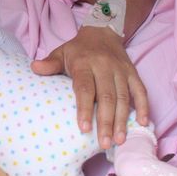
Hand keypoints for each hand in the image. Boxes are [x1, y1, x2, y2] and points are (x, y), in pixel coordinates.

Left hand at [31, 26, 148, 149]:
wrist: (102, 32)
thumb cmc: (78, 49)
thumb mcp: (61, 53)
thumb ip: (50, 64)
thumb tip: (34, 68)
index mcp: (84, 63)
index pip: (85, 88)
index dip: (84, 108)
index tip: (83, 129)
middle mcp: (104, 66)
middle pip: (107, 96)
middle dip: (106, 122)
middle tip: (103, 143)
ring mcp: (121, 70)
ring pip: (124, 97)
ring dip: (122, 120)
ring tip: (119, 140)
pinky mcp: (133, 72)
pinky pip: (140, 90)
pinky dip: (143, 106)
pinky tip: (142, 123)